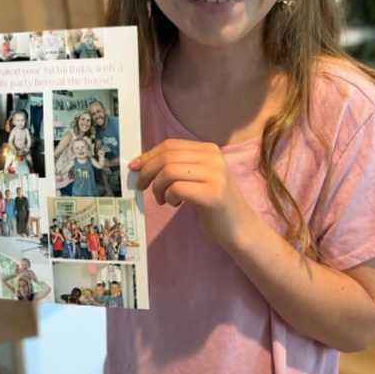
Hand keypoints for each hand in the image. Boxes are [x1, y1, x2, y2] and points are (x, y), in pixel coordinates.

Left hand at [129, 139, 255, 250]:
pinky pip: (177, 188)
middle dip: (147, 172)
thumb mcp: (196, 177)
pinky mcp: (213, 194)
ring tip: (163, 199)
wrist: (240, 228)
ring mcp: (216, 175)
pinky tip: (174, 204)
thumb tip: (140, 162)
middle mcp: (214, 158)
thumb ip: (175, 166)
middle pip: (167, 157)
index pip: (170, 145)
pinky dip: (169, 196)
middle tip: (142, 187)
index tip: (134, 167)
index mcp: (209, 150)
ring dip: (157, 187)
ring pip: (169, 172)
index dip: (148, 155)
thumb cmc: (212, 203)